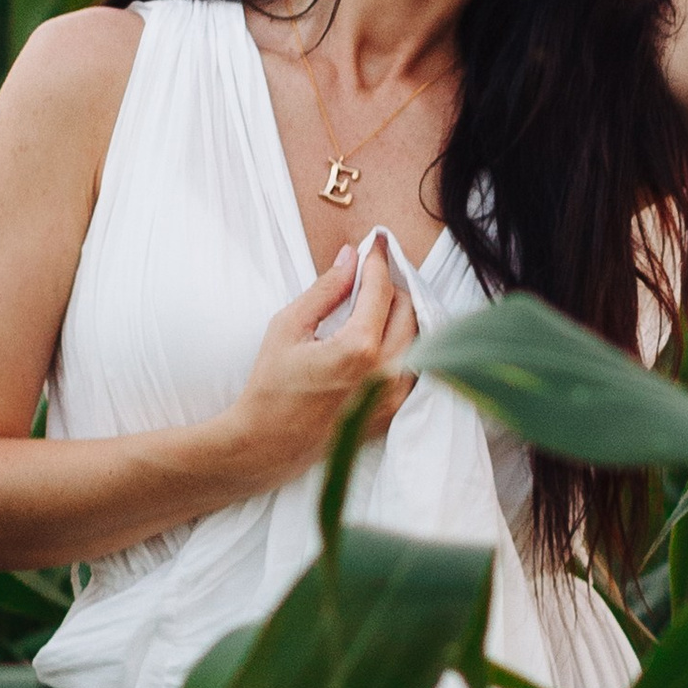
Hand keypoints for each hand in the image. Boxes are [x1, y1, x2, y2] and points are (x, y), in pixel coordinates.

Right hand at [223, 243, 416, 490]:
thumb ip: (324, 290)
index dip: (379, 261)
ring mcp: (394, 396)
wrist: (269, 444)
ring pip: (418, 338)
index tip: (377, 243)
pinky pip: (414, 366)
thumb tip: (349, 257)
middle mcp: (385, 372)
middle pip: (408, 309)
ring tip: (377, 302)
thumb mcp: (288, 327)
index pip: (382, 289)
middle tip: (371, 274)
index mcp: (358, 348)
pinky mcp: (394, 411)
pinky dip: (405, 344)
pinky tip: (383, 335)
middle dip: (392, 286)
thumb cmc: (271, 386)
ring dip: (402, 314)